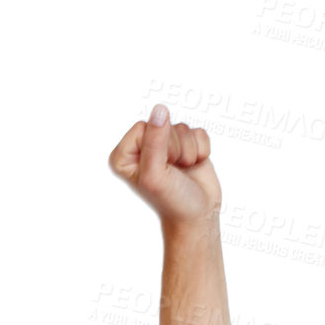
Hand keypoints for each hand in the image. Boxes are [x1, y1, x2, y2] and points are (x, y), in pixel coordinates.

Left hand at [107, 104, 219, 226]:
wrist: (197, 215)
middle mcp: (142, 147)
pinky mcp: (186, 144)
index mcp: (124, 156)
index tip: (159, 167)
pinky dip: (200, 150)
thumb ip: (154, 141)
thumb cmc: (171, 200)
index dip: (157, 145)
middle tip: (173, 171)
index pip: (143, 127)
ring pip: (182, 128)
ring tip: (182, 171)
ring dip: (188, 151)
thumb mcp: (155, 174)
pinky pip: (198, 132)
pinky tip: (193, 166)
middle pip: (163, 124)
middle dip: (175, 148)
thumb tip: (160, 109)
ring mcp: (165, 145)